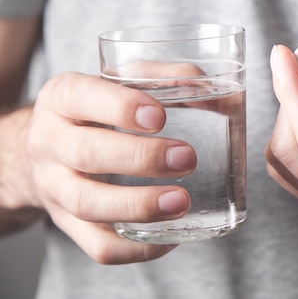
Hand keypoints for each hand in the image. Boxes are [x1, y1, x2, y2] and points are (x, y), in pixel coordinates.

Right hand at [25, 72, 196, 263]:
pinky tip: (171, 236)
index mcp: (63, 97)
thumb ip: (169, 77)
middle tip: (187, 158)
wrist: (51, 145)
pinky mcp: (68, 223)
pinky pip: (97, 246)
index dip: (120, 108)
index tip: (160, 116)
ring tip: (181, 202)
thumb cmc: (101, 108)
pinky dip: (136, 249)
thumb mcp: (123, 80)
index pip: (81, 97)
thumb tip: (218, 95)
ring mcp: (55, 187)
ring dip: (138, 206)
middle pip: (86, 154)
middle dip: (140, 158)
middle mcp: (50, 141)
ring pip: (88, 204)